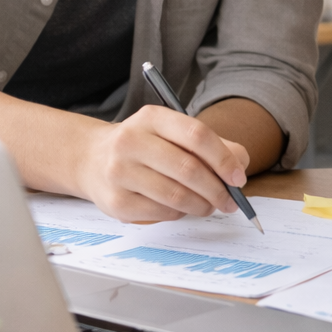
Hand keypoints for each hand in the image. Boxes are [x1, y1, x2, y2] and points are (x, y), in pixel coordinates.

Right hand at [78, 105, 250, 223]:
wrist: (92, 159)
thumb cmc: (145, 146)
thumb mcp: (172, 133)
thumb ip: (210, 145)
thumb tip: (239, 167)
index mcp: (151, 117)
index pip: (196, 135)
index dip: (223, 158)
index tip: (238, 178)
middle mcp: (131, 141)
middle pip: (188, 169)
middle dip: (217, 190)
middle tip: (231, 201)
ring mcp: (119, 172)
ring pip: (176, 196)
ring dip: (202, 205)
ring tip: (209, 206)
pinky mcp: (115, 202)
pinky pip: (162, 213)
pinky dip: (180, 214)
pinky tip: (181, 207)